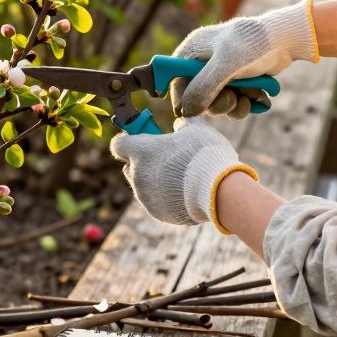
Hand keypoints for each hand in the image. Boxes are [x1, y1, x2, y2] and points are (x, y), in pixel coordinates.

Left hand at [109, 117, 252, 226]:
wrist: (217, 191)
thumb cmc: (204, 155)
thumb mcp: (196, 129)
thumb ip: (183, 124)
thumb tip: (179, 125)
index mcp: (142, 151)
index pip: (118, 145)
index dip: (128, 141)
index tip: (141, 139)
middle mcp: (137, 175)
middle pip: (129, 166)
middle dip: (142, 163)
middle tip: (165, 159)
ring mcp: (145, 196)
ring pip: (142, 186)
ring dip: (154, 181)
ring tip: (179, 178)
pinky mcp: (156, 212)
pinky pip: (156, 202)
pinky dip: (165, 197)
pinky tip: (184, 193)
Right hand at [170, 0, 318, 117]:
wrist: (285, 40)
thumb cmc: (252, 44)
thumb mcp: (225, 65)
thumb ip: (203, 88)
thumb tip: (186, 111)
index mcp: (192, 51)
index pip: (175, 80)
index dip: (180, 98)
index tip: (187, 113)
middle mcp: (203, 63)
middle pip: (195, 96)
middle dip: (214, 103)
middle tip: (230, 99)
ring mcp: (221, 74)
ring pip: (215, 103)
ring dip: (231, 106)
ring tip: (246, 97)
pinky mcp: (237, 82)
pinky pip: (232, 103)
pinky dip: (243, 105)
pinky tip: (254, 97)